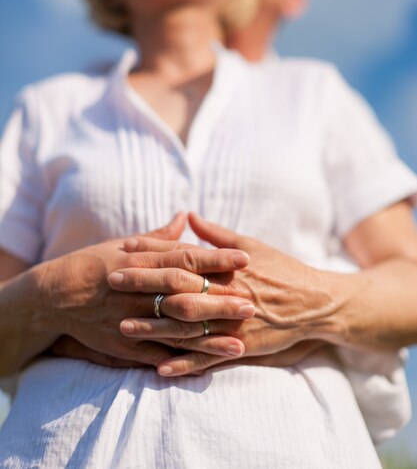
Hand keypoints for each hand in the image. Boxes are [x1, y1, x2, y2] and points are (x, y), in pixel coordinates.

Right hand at [41, 214, 252, 366]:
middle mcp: (140, 290)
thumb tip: (186, 216)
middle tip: (251, 304)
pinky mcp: (125, 344)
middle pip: (187, 294)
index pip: (186, 258)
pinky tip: (205, 367)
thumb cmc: (94, 264)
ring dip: (209, 336)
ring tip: (239, 342)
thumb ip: (160, 237)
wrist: (56, 295)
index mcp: (143, 262)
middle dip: (220, 300)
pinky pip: (157, 354)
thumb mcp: (124, 245)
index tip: (244, 259)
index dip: (216, 259)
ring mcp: (132, 319)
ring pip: (176, 328)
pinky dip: (181, 360)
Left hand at [116, 213, 334, 375]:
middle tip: (111, 280)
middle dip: (143, 284)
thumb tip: (190, 215)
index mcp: (227, 266)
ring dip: (154, 327)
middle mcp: (227, 292)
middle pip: (178, 288)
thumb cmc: (282, 268)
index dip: (153, 251)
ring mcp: (233, 321)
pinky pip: (208, 358)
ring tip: (123, 326)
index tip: (125, 246)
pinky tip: (158, 369)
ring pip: (187, 327)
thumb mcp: (251, 244)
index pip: (183, 256)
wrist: (315, 302)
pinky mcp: (242, 345)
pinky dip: (184, 364)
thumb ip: (217, 234)